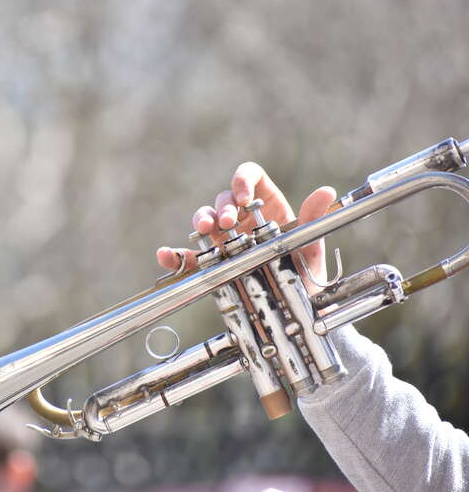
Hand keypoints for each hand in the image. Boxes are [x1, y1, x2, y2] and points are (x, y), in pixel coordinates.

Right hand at [156, 162, 335, 289]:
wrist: (296, 313)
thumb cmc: (306, 277)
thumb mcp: (312, 248)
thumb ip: (314, 220)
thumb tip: (326, 192)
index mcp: (267, 207)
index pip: (251, 178)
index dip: (242, 180)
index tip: (243, 197)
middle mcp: (243, 220)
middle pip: (223, 200)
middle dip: (221, 208)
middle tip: (228, 223)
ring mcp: (224, 241)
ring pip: (204, 220)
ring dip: (200, 221)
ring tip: (203, 230)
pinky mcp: (211, 265)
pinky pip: (189, 257)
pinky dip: (174, 255)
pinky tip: (166, 255)